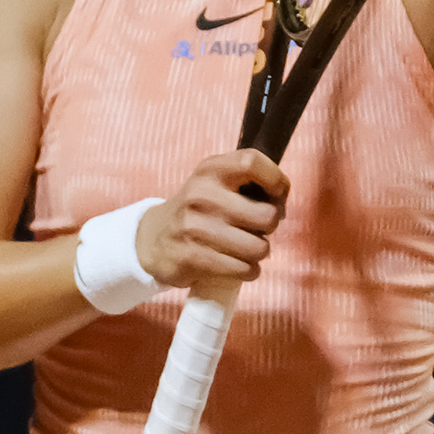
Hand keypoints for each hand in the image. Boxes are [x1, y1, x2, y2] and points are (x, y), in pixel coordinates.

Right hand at [134, 149, 287, 288]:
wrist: (151, 240)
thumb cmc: (197, 211)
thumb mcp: (214, 183)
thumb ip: (247, 181)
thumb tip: (281, 200)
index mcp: (210, 170)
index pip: (251, 162)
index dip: (275, 180)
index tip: (277, 196)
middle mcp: (201, 195)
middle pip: (266, 215)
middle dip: (269, 227)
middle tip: (255, 228)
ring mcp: (195, 227)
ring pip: (258, 248)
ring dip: (258, 253)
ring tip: (244, 248)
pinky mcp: (193, 257)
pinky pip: (242, 269)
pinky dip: (247, 271)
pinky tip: (236, 264)